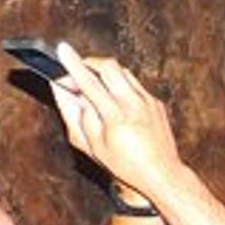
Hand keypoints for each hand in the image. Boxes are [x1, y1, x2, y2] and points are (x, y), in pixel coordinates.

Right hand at [48, 43, 183, 198]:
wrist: (163, 174)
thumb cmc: (126, 166)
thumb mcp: (93, 146)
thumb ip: (76, 116)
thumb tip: (63, 90)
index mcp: (116, 117)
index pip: (90, 83)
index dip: (73, 64)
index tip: (62, 49)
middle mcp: (135, 104)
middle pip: (109, 66)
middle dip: (90, 63)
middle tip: (78, 73)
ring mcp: (148, 101)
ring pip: (123, 72)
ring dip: (105, 74)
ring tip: (96, 91)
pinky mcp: (156, 102)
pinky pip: (134, 85)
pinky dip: (120, 87)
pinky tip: (116, 104)